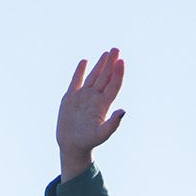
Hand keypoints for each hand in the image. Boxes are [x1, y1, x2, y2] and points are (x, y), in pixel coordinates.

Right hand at [57, 48, 125, 179]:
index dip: (117, 74)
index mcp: (103, 105)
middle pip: (105, 77)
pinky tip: (84, 61)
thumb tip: (123, 111)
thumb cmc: (88, 142)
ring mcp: (83, 97)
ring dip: (100, 64)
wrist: (72, 146)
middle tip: (116, 49)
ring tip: (106, 53)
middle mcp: (95, 98)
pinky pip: (76, 81)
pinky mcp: (71, 97)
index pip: (113, 85)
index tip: (121, 61)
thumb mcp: (102, 134)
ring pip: (94, 77)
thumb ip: (113, 123)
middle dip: (111, 63)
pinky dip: (80, 71)